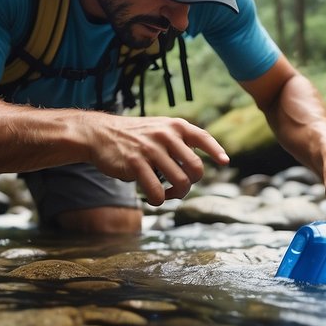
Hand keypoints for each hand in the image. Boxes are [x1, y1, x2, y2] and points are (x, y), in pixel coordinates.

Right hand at [86, 115, 229, 205]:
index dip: (215, 151)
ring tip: (165, 194)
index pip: (202, 137)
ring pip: (180, 182)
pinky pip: (157, 191)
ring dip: (175, 195)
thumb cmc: (134, 136)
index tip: (225, 162)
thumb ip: (179, 142)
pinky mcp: (136, 163)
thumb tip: (199, 166)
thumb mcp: (159, 129)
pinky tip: (152, 197)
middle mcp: (166, 135)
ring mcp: (151, 149)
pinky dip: (158, 200)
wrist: (100, 134)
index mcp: (174, 126)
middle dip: (191, 183)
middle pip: (196, 168)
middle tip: (179, 187)